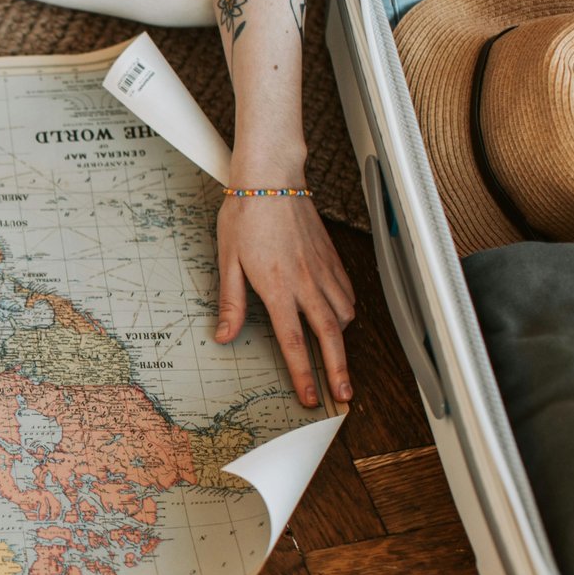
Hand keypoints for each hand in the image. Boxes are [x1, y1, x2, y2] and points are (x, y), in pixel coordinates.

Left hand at [215, 194, 355, 407]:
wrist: (271, 179)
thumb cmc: (246, 215)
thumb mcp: (227, 260)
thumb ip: (231, 302)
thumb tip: (225, 335)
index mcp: (277, 287)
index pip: (294, 341)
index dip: (304, 373)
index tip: (311, 395)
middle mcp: (306, 282)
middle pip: (330, 336)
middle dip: (338, 370)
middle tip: (344, 394)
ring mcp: (322, 270)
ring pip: (344, 314)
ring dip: (344, 341)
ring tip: (339, 360)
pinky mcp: (331, 257)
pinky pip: (348, 292)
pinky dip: (349, 311)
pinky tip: (342, 317)